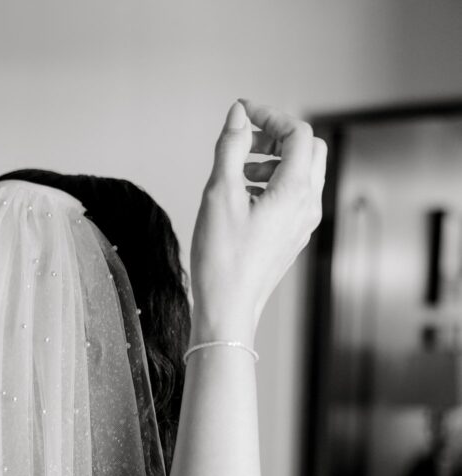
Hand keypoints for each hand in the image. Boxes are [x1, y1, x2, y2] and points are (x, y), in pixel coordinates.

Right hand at [190, 99, 325, 340]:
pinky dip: (272, 184)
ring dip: (274, 161)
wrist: (227, 309)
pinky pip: (292, 198)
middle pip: (309, 150)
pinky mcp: (291, 238)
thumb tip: (238, 115)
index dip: (271, 115)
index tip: (244, 114)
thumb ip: (231, 147)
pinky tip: (243, 196)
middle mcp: (306, 207)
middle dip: (278, 137)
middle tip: (247, 141)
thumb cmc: (223, 261)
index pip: (298, 133)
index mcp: (294, 192)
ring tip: (240, 171)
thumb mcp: (220, 194)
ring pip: (302, 175)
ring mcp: (301, 225)